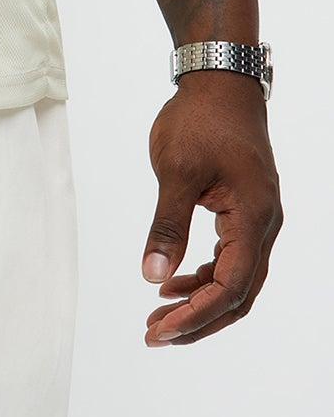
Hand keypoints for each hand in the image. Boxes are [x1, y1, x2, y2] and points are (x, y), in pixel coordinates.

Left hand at [141, 70, 281, 345]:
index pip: (230, 287)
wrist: (220, 81)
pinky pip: (230, 257)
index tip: (160, 331)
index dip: (196, 315)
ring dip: (199, 300)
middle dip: (198, 318)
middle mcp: (263, 225)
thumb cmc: (200, 119)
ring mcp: (257, 219)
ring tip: (158, 314)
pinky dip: (203, 275)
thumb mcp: (176, 171)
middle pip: (238, 293)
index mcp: (252, 218)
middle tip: (156, 335)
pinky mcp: (245, 210)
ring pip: (236, 278)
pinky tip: (172, 280)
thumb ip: (167, 226)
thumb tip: (152, 274)